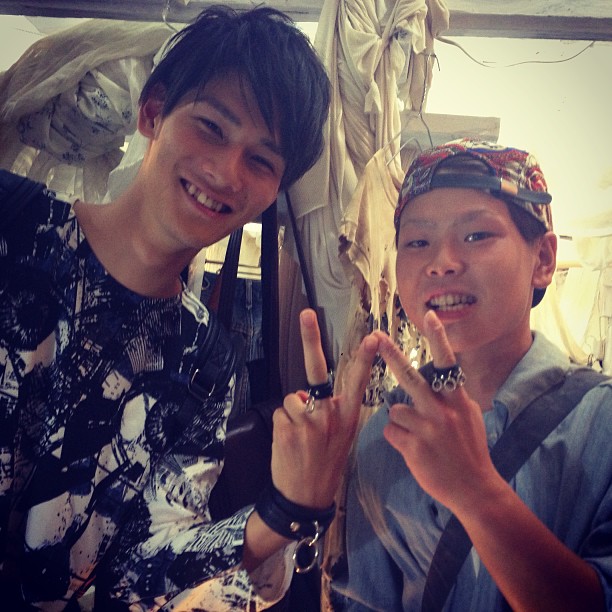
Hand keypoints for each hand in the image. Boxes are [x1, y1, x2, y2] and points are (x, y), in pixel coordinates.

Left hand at [270, 308, 377, 508]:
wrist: (305, 498)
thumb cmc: (326, 465)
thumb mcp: (343, 439)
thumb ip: (333, 413)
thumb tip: (308, 395)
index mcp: (348, 417)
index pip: (358, 382)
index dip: (364, 358)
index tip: (373, 337)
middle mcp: (330, 416)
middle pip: (316, 371)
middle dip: (311, 338)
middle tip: (307, 314)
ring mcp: (308, 421)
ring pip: (292, 399)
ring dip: (292, 414)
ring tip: (299, 439)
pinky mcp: (286, 427)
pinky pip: (280, 412)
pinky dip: (282, 425)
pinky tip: (289, 444)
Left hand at [375, 310, 495, 513]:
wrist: (475, 488)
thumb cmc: (471, 451)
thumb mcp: (469, 418)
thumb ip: (452, 398)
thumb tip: (438, 381)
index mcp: (458, 400)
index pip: (447, 362)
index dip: (438, 338)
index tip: (429, 315)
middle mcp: (443, 410)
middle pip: (410, 377)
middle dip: (391, 355)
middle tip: (377, 338)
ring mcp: (428, 429)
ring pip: (395, 409)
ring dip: (400, 421)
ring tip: (418, 437)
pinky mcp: (414, 447)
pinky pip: (391, 431)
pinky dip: (396, 438)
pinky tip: (412, 449)